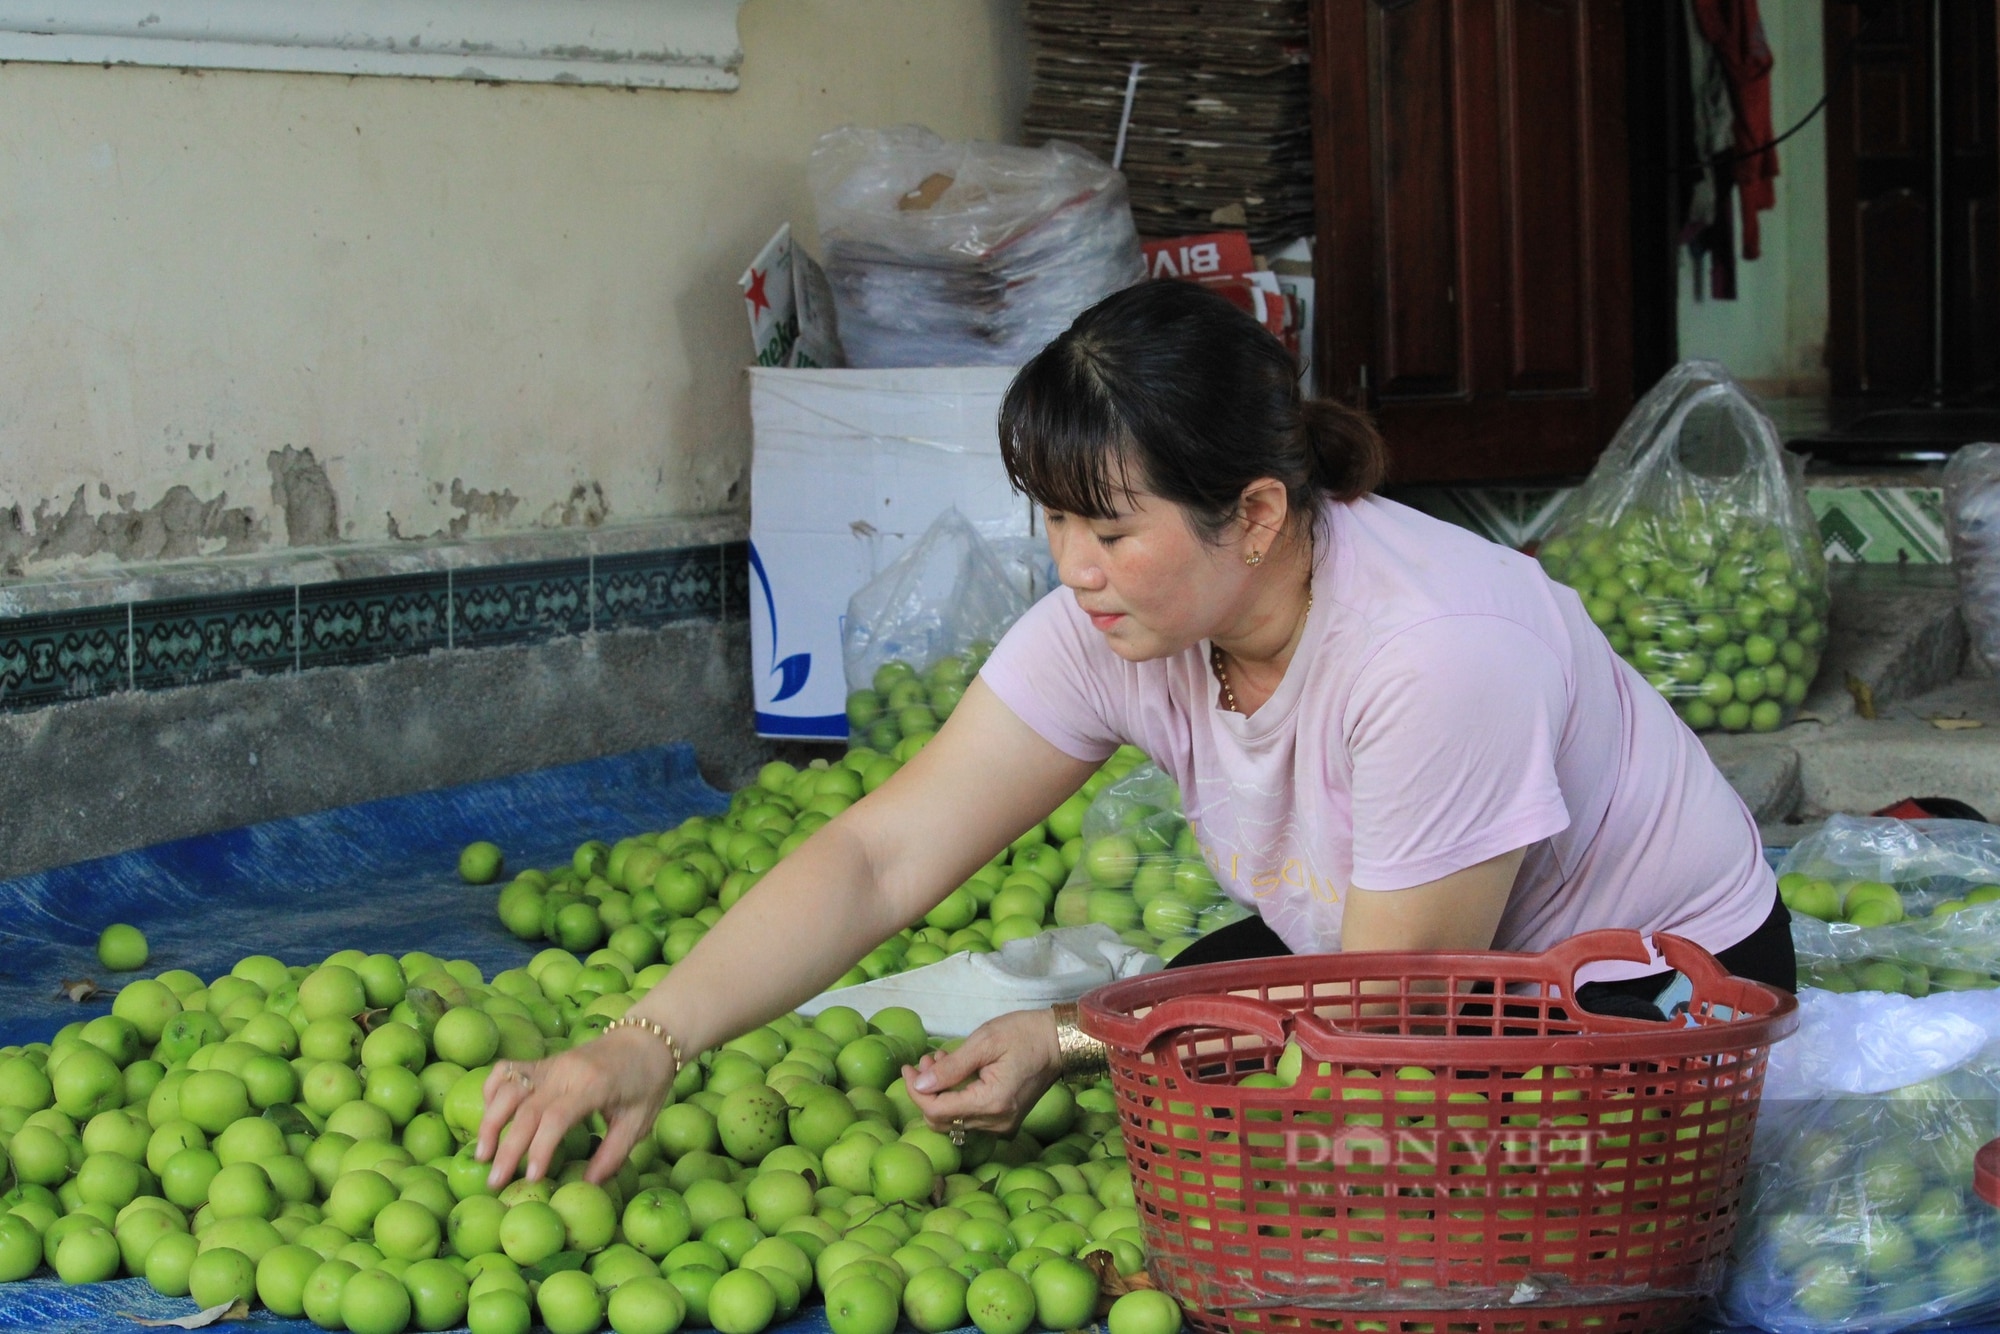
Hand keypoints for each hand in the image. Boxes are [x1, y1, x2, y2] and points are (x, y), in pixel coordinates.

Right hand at [475, 1028, 676, 1187]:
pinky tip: (489, 1116)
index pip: (556, 1118)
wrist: (648, 1038)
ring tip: (482, 1154)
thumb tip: (587, 1185)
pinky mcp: (543, 1061)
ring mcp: (551, 1063)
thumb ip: (613, 1154)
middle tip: (494, 1181)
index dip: (540, 1148)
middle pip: (526, 1108)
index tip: (531, 1177)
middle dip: (506, 1147)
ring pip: (508, 1086)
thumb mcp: (640, 1121)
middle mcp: (566, 1071)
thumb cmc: (647, 1082)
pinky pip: (508, 1069)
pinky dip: (492, 1090)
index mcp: (594, 1085)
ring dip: (489, 1120)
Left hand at [902, 1008, 1062, 1135]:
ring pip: (954, 1122)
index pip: (937, 1110)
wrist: (1059, 1043)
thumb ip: (950, 1067)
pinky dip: (955, 1099)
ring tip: (939, 1061)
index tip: (907, 1069)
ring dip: (939, 1094)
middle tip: (924, 1062)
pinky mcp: (1004, 1122)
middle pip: (942, 1122)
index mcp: (992, 1103)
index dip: (915, 1092)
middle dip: (926, 1093)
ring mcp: (1002, 1126)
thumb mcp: (984, 1042)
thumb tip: (918, 1085)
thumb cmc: (1024, 1034)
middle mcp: (996, 1123)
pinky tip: (955, 1073)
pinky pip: (969, 1119)